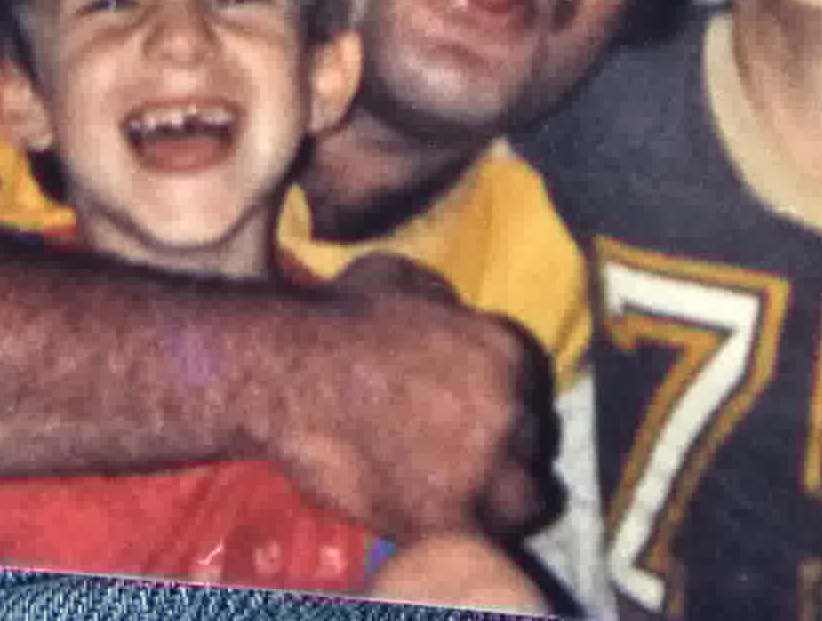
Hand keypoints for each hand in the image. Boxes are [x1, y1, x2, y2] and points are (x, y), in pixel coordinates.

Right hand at [272, 253, 559, 542]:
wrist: (290, 375)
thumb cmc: (338, 320)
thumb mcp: (410, 282)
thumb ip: (449, 308)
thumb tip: (456, 321)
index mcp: (509, 351)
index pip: (531, 392)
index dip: (502, 407)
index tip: (475, 419)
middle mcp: (513, 407)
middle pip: (532, 442)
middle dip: (504, 451)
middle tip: (463, 460)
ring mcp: (488, 466)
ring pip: (527, 497)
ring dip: (501, 499)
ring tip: (465, 501)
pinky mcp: (454, 518)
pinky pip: (489, 539)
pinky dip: (469, 535)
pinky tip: (441, 525)